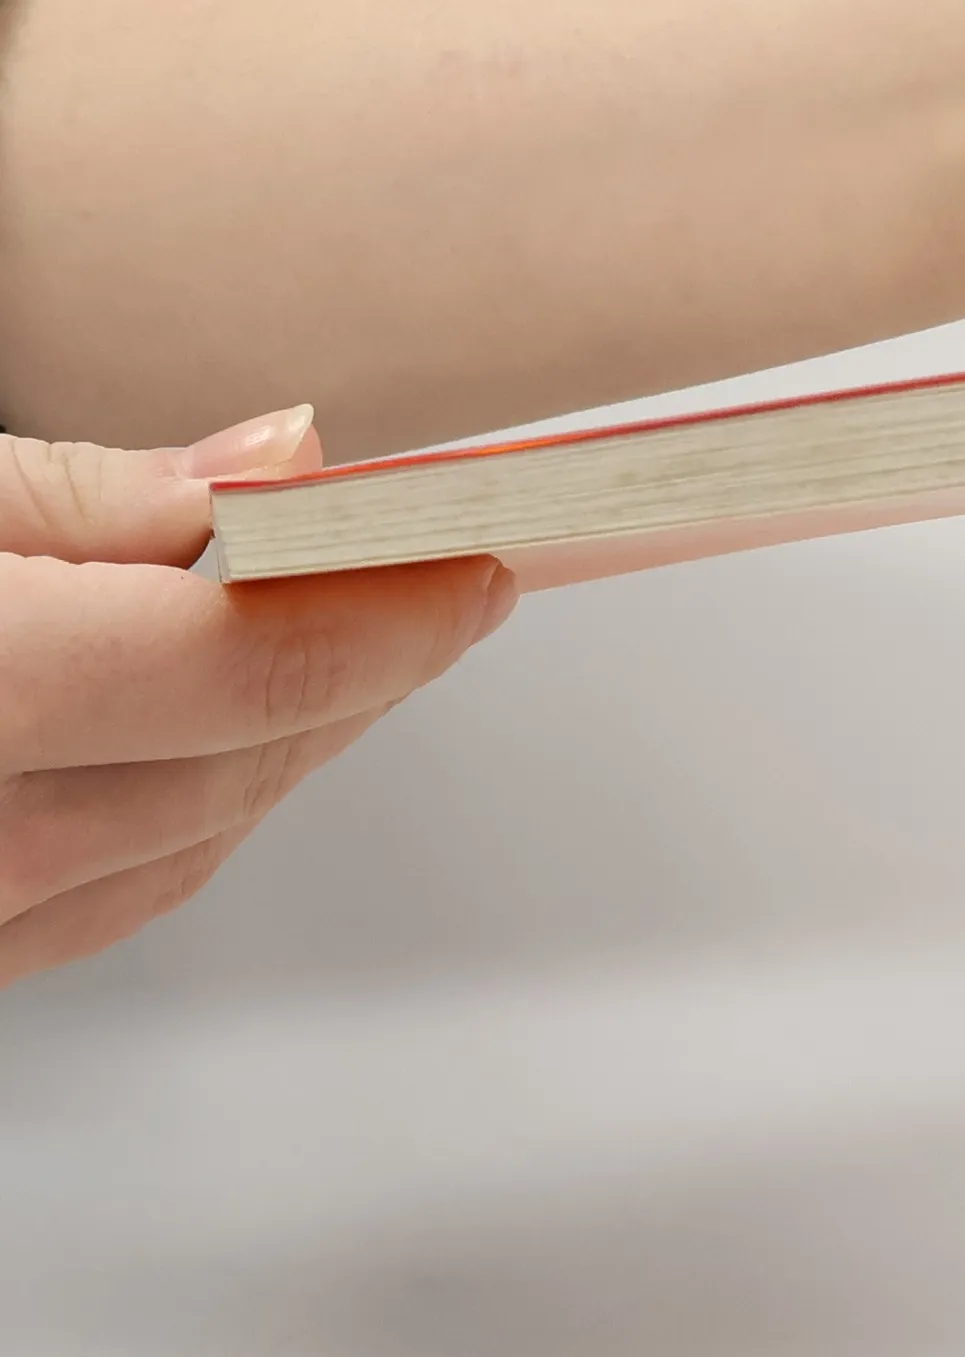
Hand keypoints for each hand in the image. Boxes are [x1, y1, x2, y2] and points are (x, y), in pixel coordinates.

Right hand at [0, 407, 515, 987]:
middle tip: (456, 582)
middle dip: (369, 664)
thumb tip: (280, 463)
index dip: (393, 613)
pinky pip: (117, 893)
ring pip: (194, 842)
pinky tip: (246, 732)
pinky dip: (206, 804)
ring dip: (302, 735)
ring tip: (375, 638)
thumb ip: (94, 497)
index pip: (249, 669)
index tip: (479, 560)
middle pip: (240, 761)